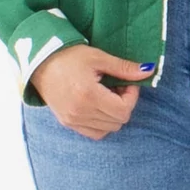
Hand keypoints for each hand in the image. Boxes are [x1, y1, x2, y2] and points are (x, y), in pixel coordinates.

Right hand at [29, 44, 154, 139]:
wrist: (41, 61)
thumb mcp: (99, 57)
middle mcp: (80, 113)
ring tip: (107, 94)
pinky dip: (102, 122)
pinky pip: (94, 133)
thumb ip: (124, 68)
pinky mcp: (67, 123)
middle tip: (117, 85)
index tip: (127, 81)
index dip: (132, 96)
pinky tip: (98, 104)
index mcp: (88, 95)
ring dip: (113, 114)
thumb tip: (148, 71)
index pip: (123, 110)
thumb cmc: (70, 56)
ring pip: (108, 129)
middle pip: (118, 121)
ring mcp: (72, 120)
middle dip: (124, 103)